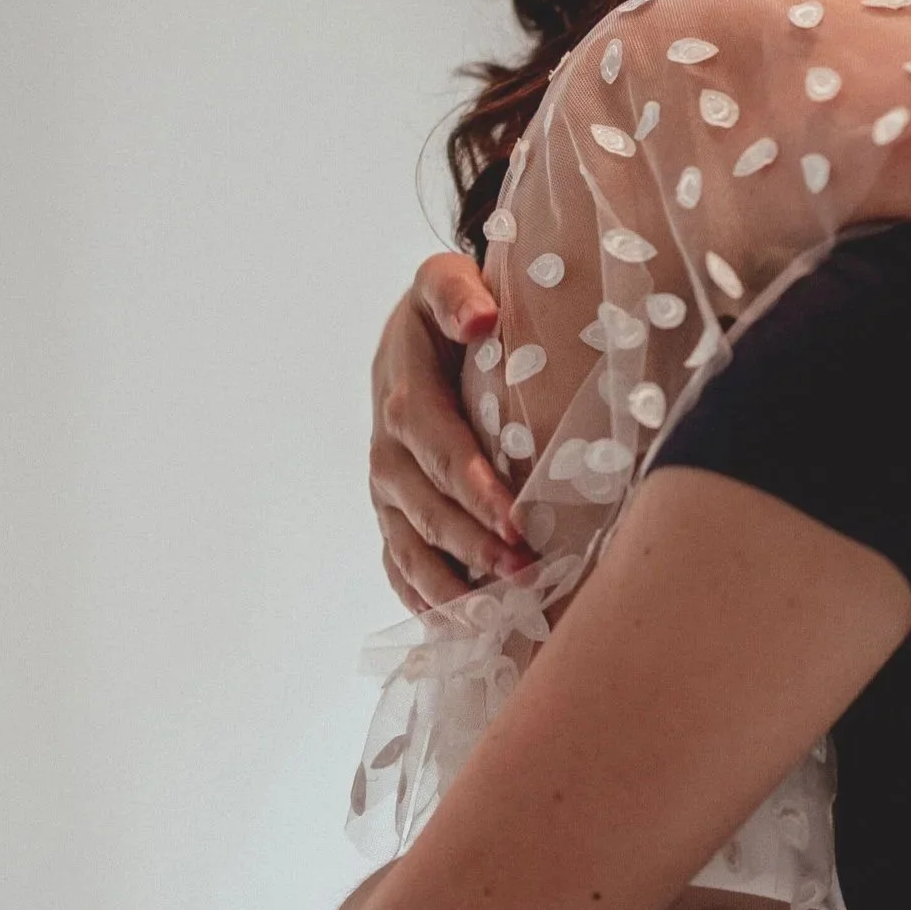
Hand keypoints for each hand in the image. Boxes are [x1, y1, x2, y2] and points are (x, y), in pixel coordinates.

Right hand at [370, 253, 531, 611]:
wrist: (418, 329)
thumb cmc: (449, 305)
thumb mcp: (444, 280)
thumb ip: (457, 292)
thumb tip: (482, 317)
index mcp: (402, 392)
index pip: (436, 447)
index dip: (472, 488)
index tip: (516, 521)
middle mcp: (386, 449)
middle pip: (424, 507)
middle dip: (473, 545)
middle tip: (525, 576)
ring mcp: (385, 487)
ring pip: (410, 547)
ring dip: (452, 585)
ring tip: (498, 615)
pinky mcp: (391, 512)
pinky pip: (399, 564)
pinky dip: (425, 599)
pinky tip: (459, 629)